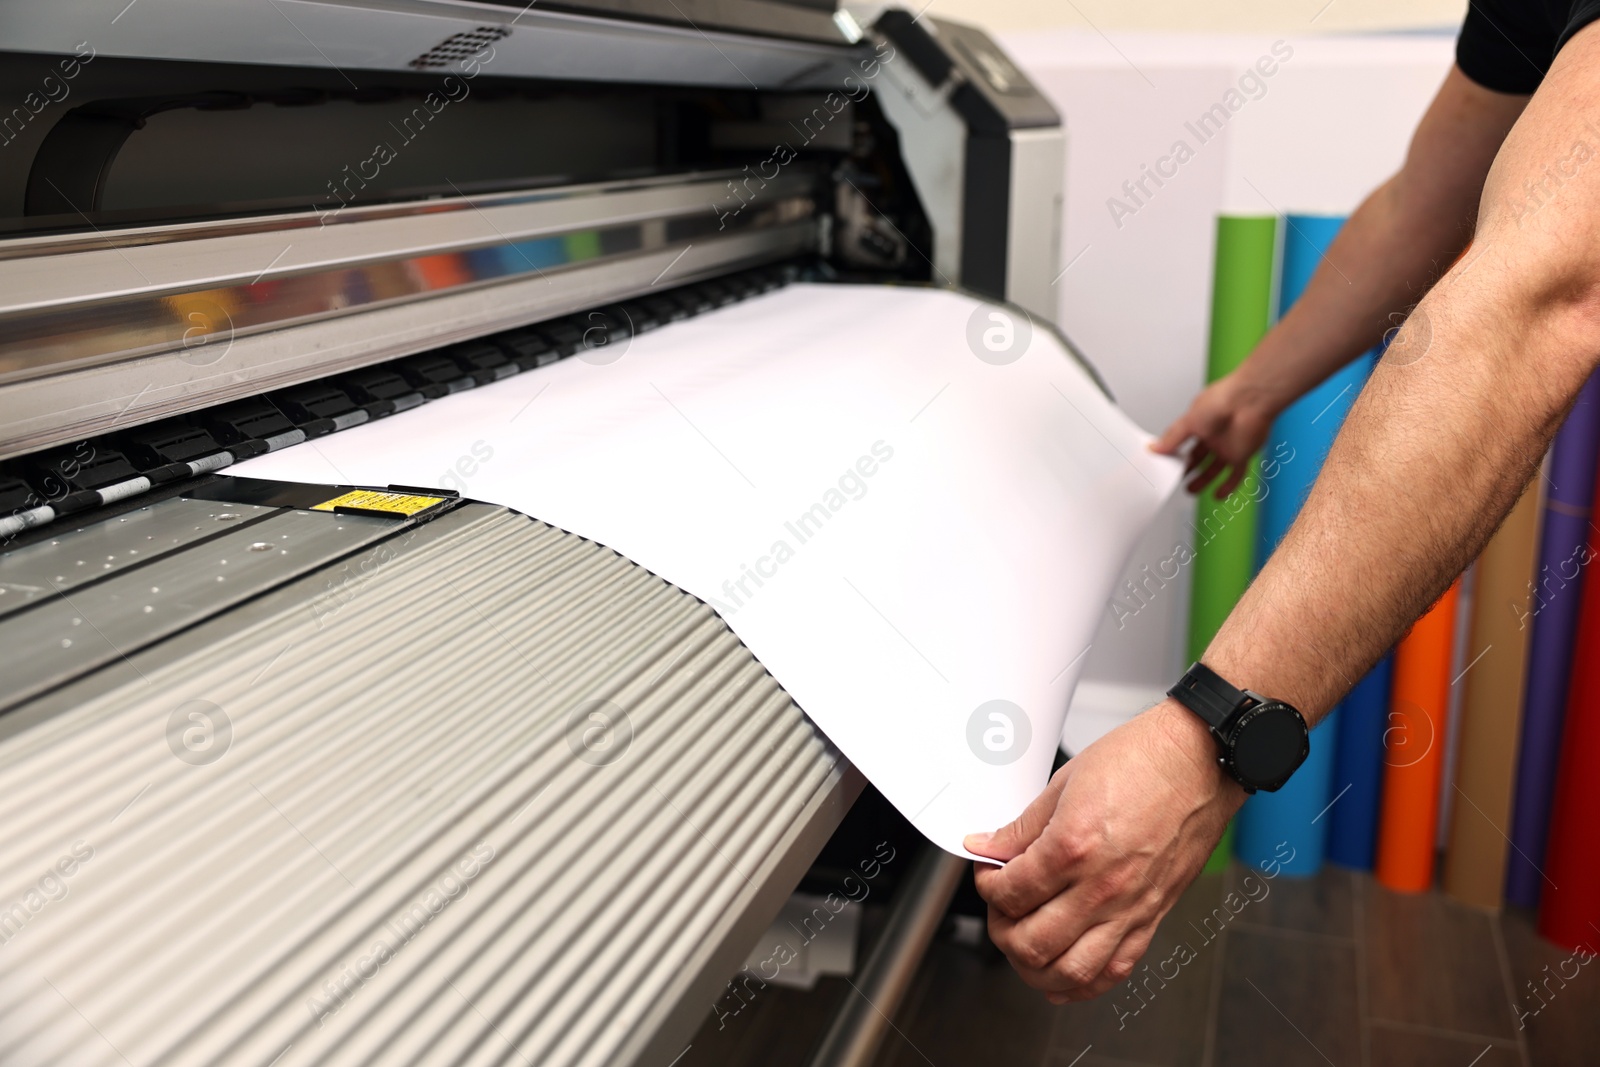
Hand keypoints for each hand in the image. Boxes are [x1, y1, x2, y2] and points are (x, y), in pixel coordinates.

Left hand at [965, 700, 1244, 1002]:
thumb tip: (990, 847)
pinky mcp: (1153, 916)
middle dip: (1002, 930)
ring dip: (1035, 967)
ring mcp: (1130, 907)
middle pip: (1030, 943)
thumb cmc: (1142, 762)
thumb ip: (1023, 826)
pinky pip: (1115, 970)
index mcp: (1073, 847)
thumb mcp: (1065, 783)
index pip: (1009, 893)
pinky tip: (1064, 973)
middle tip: (1000, 908)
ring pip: (1069, 971)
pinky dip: (1082, 982)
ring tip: (1023, 942)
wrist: (1199, 762)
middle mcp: (1101, 886)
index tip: (988, 873)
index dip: (986, 886)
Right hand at [1151, 372, 1278, 497]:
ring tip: (1191, 490)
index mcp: (1199, 424)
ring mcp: (1228, 446)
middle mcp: (1213, 436)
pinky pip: (1236, 475)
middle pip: (1198, 457)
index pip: (1183, 443)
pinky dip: (1228, 486)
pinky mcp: (1242, 455)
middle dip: (1187, 469)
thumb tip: (1154, 447)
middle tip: (1177, 478)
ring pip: (1214, 468)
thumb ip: (1172, 438)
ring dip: (1203, 480)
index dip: (1174, 454)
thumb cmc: (1223, 401)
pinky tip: (1217, 495)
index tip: (1164, 465)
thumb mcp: (1188, 421)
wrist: (1250, 402)